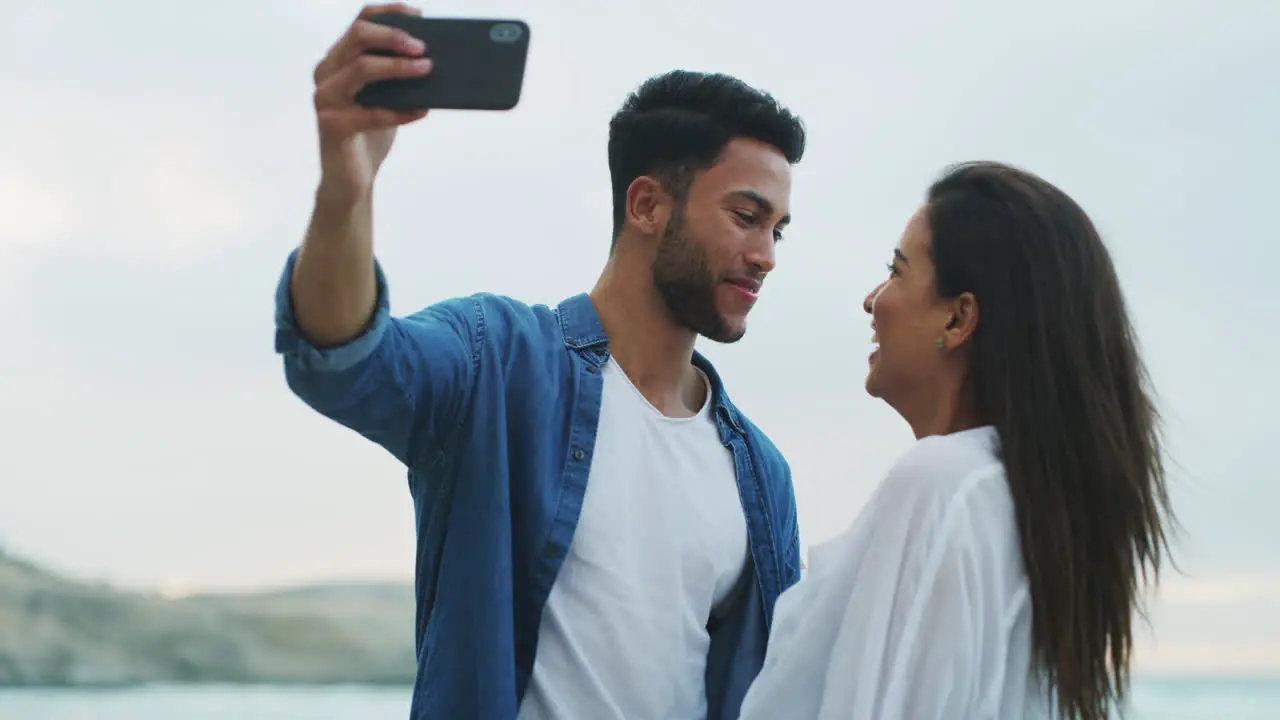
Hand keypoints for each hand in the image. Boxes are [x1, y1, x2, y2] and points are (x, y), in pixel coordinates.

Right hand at [312, 3, 432, 201]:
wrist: (351, 178)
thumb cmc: (371, 133)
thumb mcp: (387, 97)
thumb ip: (398, 76)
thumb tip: (435, 57)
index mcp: (339, 59)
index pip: (361, 21)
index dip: (389, 12)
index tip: (420, 14)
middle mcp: (327, 72)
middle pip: (359, 36)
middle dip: (394, 36)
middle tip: (424, 48)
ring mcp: (325, 98)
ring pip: (361, 68)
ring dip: (398, 68)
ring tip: (427, 70)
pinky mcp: (331, 125)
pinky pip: (369, 113)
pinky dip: (400, 112)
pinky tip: (422, 111)